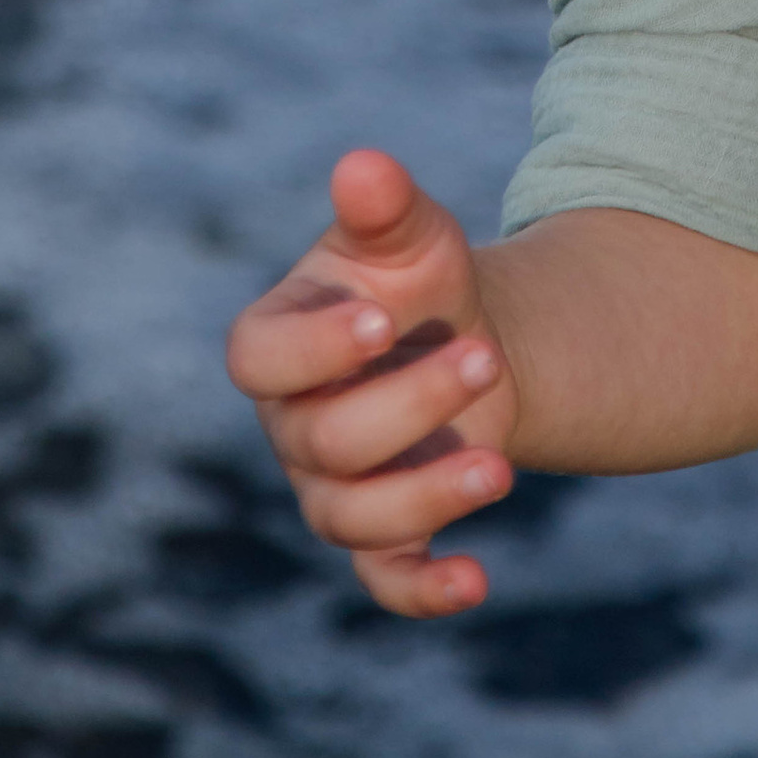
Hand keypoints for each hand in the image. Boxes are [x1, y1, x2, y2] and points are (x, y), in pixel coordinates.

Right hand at [225, 149, 518, 616]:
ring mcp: (331, 487)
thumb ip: (385, 208)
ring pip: (351, 518)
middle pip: (325, 441)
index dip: (312, 349)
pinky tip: (477, 579)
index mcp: (277, 342)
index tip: (379, 322)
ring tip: (500, 465)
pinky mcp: (383, 536)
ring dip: (427, 496)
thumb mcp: (409, 237)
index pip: (257, 359)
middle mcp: (291, 423)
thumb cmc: (417, 280)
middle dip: (410, 405)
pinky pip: (384, 581)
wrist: (466, 337)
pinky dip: (425, 590)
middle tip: (487, 359)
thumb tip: (365, 166)